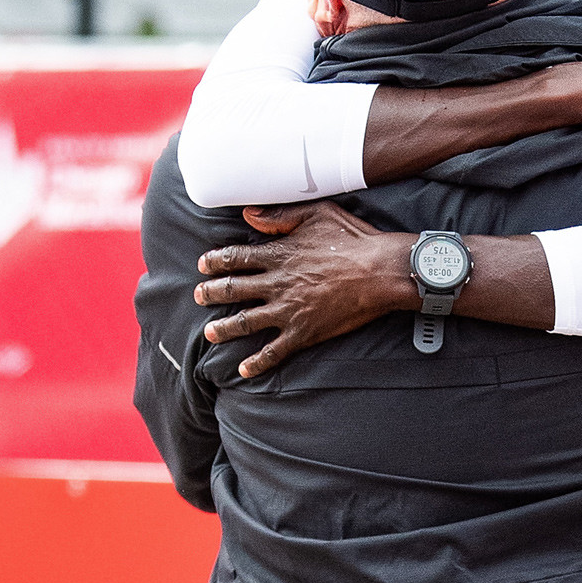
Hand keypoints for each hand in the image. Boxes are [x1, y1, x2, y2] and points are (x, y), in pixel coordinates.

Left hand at [193, 201, 413, 376]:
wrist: (381, 271)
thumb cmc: (354, 239)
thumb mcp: (317, 214)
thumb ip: (280, 217)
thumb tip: (248, 216)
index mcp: (278, 255)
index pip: (235, 258)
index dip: (215, 261)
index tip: (203, 265)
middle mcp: (276, 283)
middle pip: (232, 289)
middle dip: (211, 293)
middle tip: (199, 296)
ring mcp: (288, 310)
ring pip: (245, 322)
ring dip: (223, 328)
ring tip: (210, 333)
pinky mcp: (303, 332)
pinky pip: (274, 351)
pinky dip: (257, 362)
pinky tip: (244, 368)